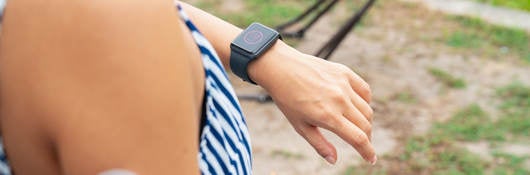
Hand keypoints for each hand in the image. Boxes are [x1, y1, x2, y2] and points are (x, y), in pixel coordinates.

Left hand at [248, 41, 375, 164]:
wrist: (281, 69)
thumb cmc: (288, 99)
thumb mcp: (300, 126)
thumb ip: (319, 144)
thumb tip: (333, 160)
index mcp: (328, 116)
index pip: (358, 138)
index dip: (368, 152)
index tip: (371, 159)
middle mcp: (339, 100)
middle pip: (365, 125)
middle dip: (367, 139)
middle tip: (362, 143)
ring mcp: (343, 85)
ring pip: (367, 109)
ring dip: (366, 122)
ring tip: (357, 126)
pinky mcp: (344, 73)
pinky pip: (365, 90)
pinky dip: (366, 101)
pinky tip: (358, 107)